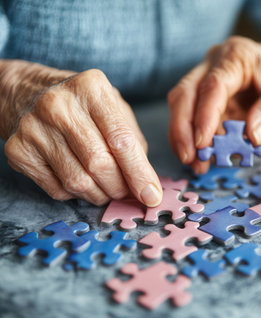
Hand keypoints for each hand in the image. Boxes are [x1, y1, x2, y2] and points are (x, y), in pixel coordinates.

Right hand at [3, 65, 161, 205]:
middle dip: (120, 187)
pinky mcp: (18, 150)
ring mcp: (34, 128)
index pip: (121, 140)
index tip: (152, 196)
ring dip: (100, 195)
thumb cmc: (83, 105)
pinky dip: (76, 194)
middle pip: (99, 164)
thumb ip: (133, 141)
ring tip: (107, 189)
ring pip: (78, 181)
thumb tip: (146, 184)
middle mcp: (59, 105)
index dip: (139, 173)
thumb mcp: (114, 107)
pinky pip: (57, 189)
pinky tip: (81, 181)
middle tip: (128, 192)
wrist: (28, 93)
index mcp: (91, 89)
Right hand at [168, 36, 260, 172]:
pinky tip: (206, 162)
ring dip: (187, 140)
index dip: (204, 116)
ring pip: (185, 111)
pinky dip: (199, 145)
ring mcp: (212, 87)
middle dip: (183, 129)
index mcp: (236, 57)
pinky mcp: (215, 106)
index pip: (212, 86)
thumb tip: (252, 136)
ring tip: (198, 166)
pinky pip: (198, 125)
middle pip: (185, 95)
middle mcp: (216, 67)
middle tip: (189, 158)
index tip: (203, 144)